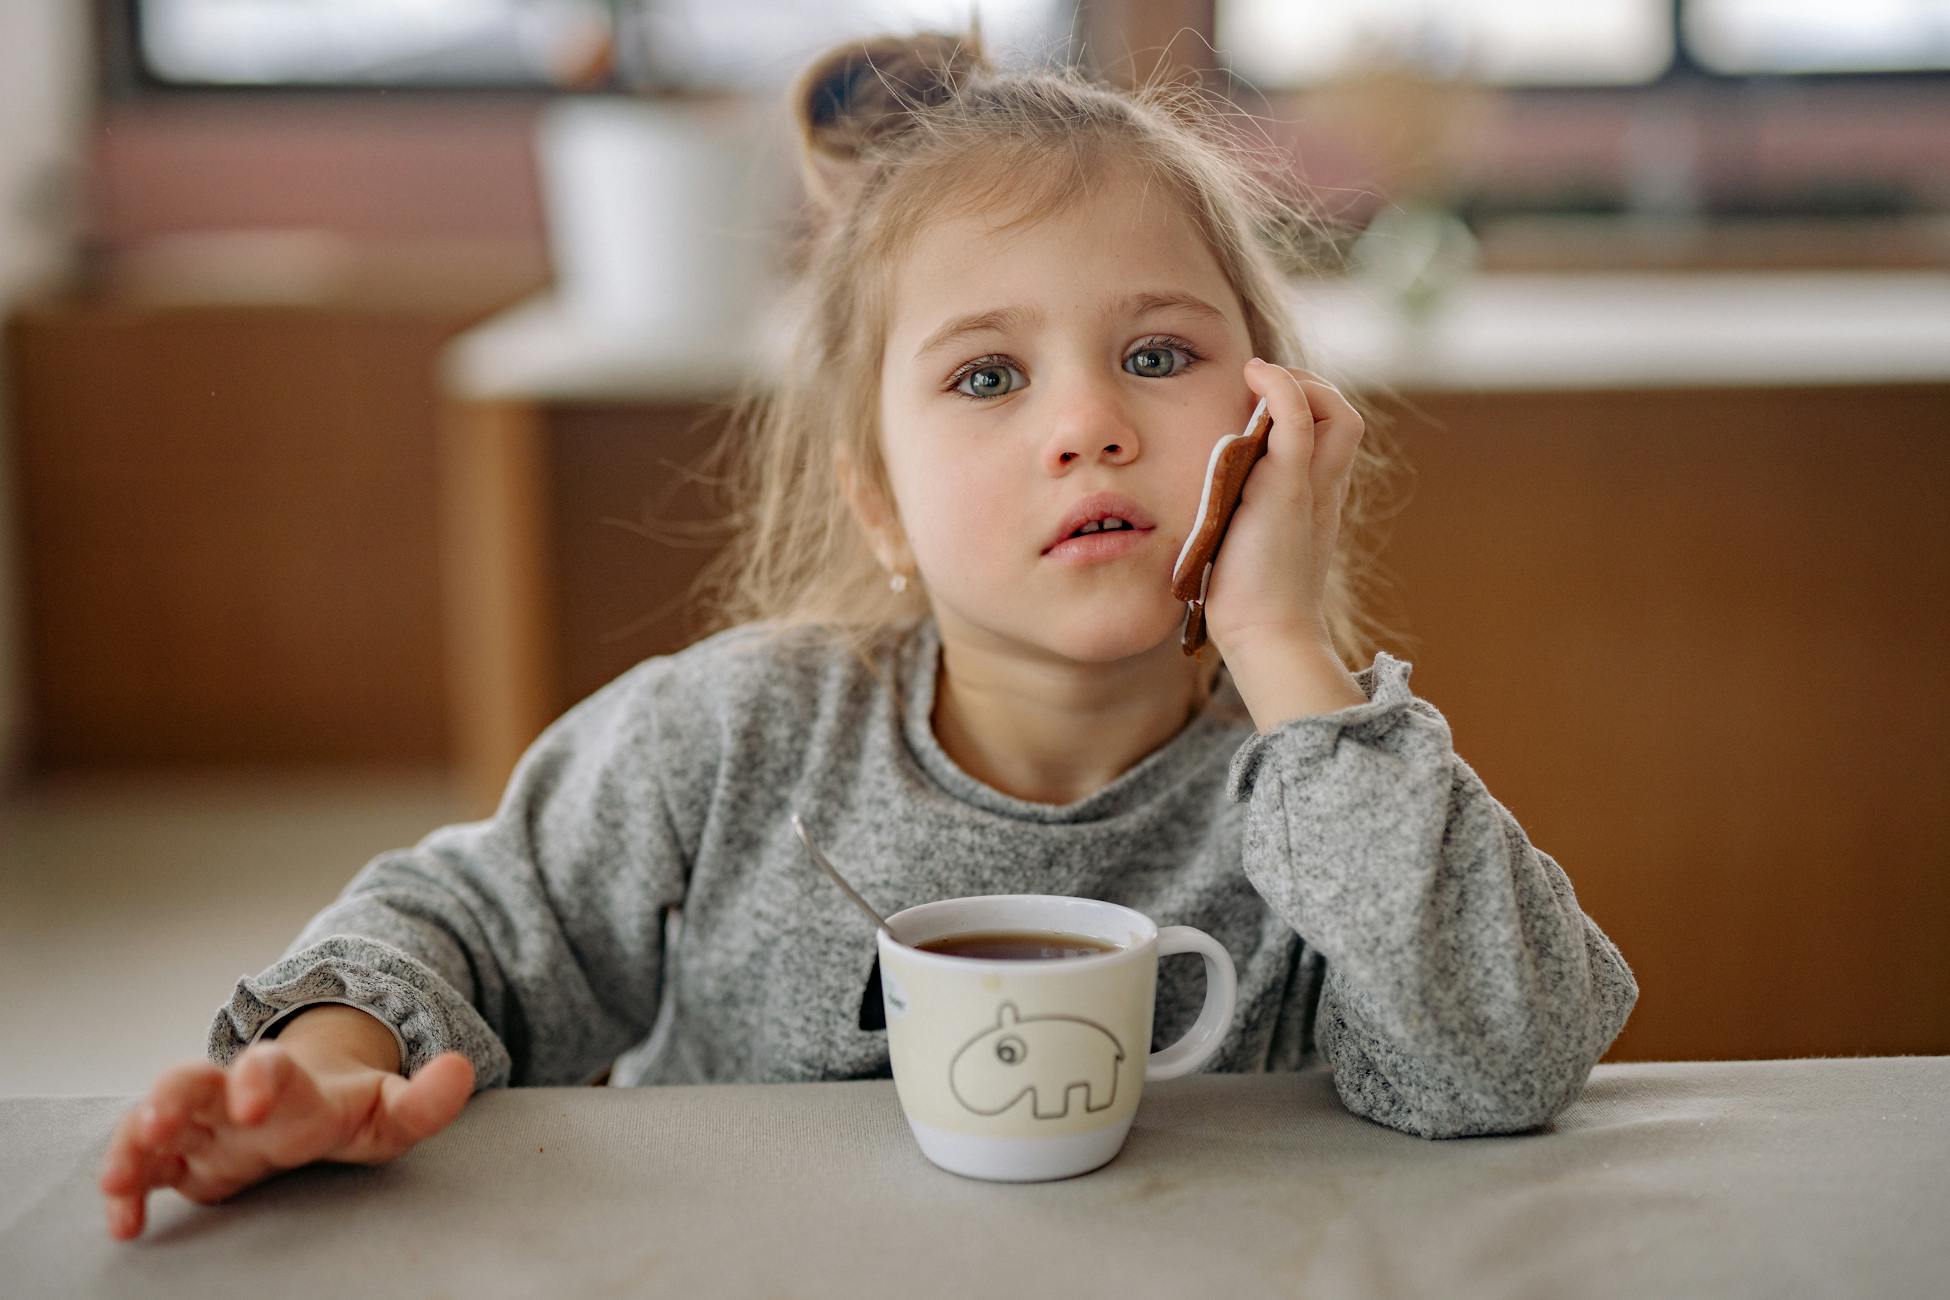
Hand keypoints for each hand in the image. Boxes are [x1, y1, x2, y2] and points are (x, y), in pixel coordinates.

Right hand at [98, 1042, 473, 1240]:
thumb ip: (427, 1097)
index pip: (271, 1068)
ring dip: (132, 1142)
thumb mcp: (393, 1108)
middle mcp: (233, 1097)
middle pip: (192, 1082)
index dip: (261, 1075)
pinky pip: (142, 1166)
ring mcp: (201, 1125)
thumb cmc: (348, 1109)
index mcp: (290, 1084)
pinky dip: (126, 1187)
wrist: (308, 1098)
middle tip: (158, 1121)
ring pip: (154, 1120)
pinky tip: (124, 1223)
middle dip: (172, 1096)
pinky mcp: (181, 1156)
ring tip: (118, 1177)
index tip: (256, 1095)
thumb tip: (464, 1069)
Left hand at [1200, 357, 1365, 663]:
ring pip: (1336, 413)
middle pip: (1343, 419)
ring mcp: (1310, 486)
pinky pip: (1297, 418)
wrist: (1266, 634)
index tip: (1262, 407)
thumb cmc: (1249, 599)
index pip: (1334, 436)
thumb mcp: (1249, 541)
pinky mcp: (1287, 487)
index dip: (1308, 411)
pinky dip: (1282, 386)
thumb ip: (1245, 511)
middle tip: (1264, 388)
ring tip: (1260, 382)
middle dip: (1310, 390)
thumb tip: (1216, 497)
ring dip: (1301, 385)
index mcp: (1317, 499)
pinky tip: (1254, 373)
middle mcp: (1323, 488)